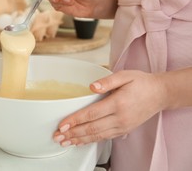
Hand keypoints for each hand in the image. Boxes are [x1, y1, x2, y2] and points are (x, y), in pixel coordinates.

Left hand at [53, 70, 167, 146]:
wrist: (160, 94)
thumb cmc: (142, 83)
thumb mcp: (125, 75)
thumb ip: (107, 81)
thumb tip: (92, 87)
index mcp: (117, 103)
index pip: (91, 114)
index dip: (75, 121)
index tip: (62, 125)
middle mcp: (120, 118)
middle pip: (91, 128)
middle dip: (72, 134)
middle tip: (57, 137)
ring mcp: (122, 126)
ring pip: (97, 136)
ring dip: (79, 140)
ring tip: (65, 142)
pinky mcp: (124, 129)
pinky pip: (105, 137)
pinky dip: (91, 141)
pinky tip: (81, 141)